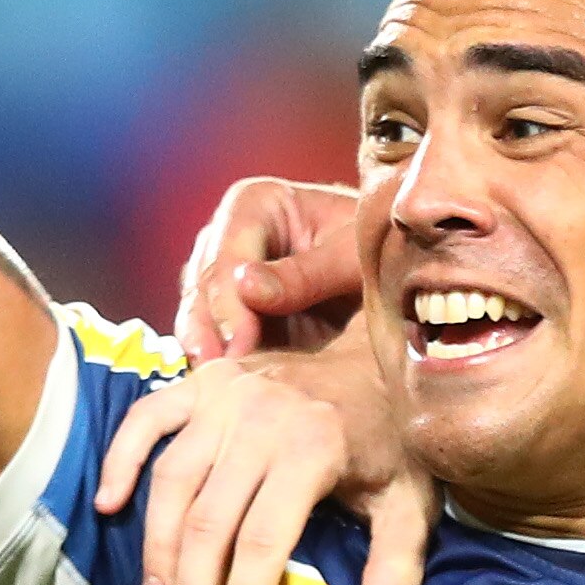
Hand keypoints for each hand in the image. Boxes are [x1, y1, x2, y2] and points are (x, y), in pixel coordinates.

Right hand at [98, 346, 426, 584]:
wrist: (372, 360)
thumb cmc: (388, 440)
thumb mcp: (409, 499)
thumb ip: (399, 561)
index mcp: (314, 446)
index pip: (264, 538)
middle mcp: (263, 418)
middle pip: (209, 518)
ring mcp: (225, 395)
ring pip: (172, 480)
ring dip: (157, 544)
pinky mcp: (201, 379)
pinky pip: (145, 419)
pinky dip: (121, 460)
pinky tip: (108, 506)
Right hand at [176, 176, 369, 362]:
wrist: (385, 267)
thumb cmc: (372, 248)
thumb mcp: (350, 256)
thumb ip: (305, 274)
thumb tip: (247, 288)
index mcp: (256, 204)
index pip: (229, 254)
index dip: (229, 302)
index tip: (239, 342)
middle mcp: (230, 234)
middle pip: (205, 282)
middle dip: (208, 328)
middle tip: (216, 368)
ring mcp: (227, 272)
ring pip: (200, 308)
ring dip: (203, 344)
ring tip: (212, 379)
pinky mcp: (234, 308)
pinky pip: (215, 330)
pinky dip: (218, 354)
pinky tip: (222, 380)